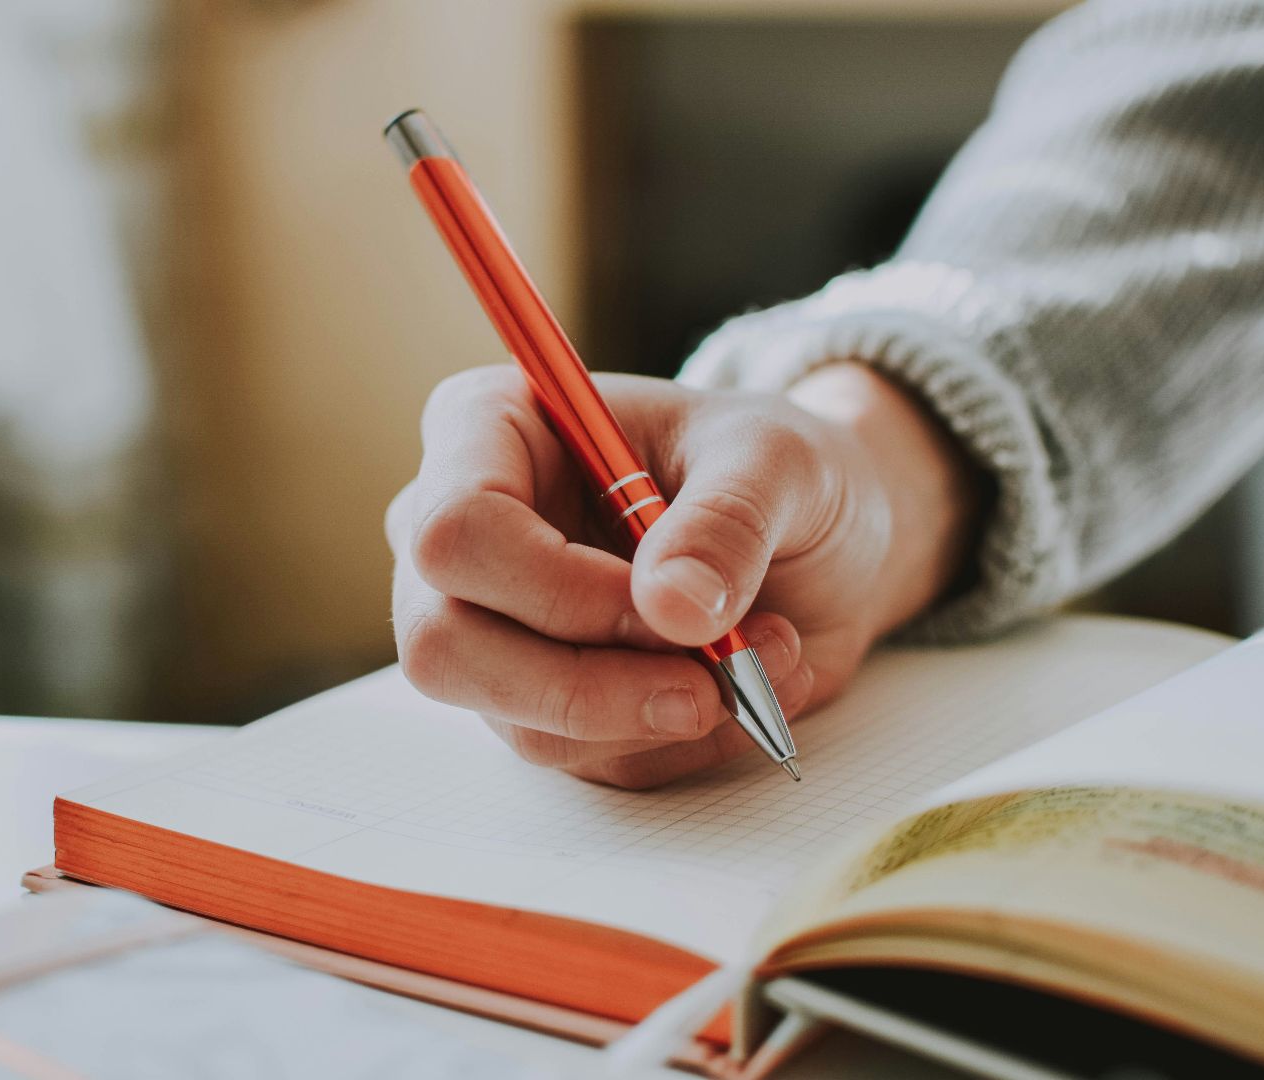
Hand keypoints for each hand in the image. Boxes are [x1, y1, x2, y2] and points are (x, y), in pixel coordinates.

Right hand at [386, 362, 982, 787]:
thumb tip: (674, 608)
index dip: (555, 588)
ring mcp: (490, 630)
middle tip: (709, 680)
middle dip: (588, 684)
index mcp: (488, 430)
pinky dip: (680, 740)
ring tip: (764, 654)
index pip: (455, 530)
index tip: (669, 605)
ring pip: (519, 721)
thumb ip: (727, 521)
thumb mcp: (778, 461)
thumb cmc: (774, 469)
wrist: (818, 537)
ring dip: (657, 712)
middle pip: (444, 646)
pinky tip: (744, 684)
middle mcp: (463, 538)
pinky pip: (586, 759)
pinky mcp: (540, 705)